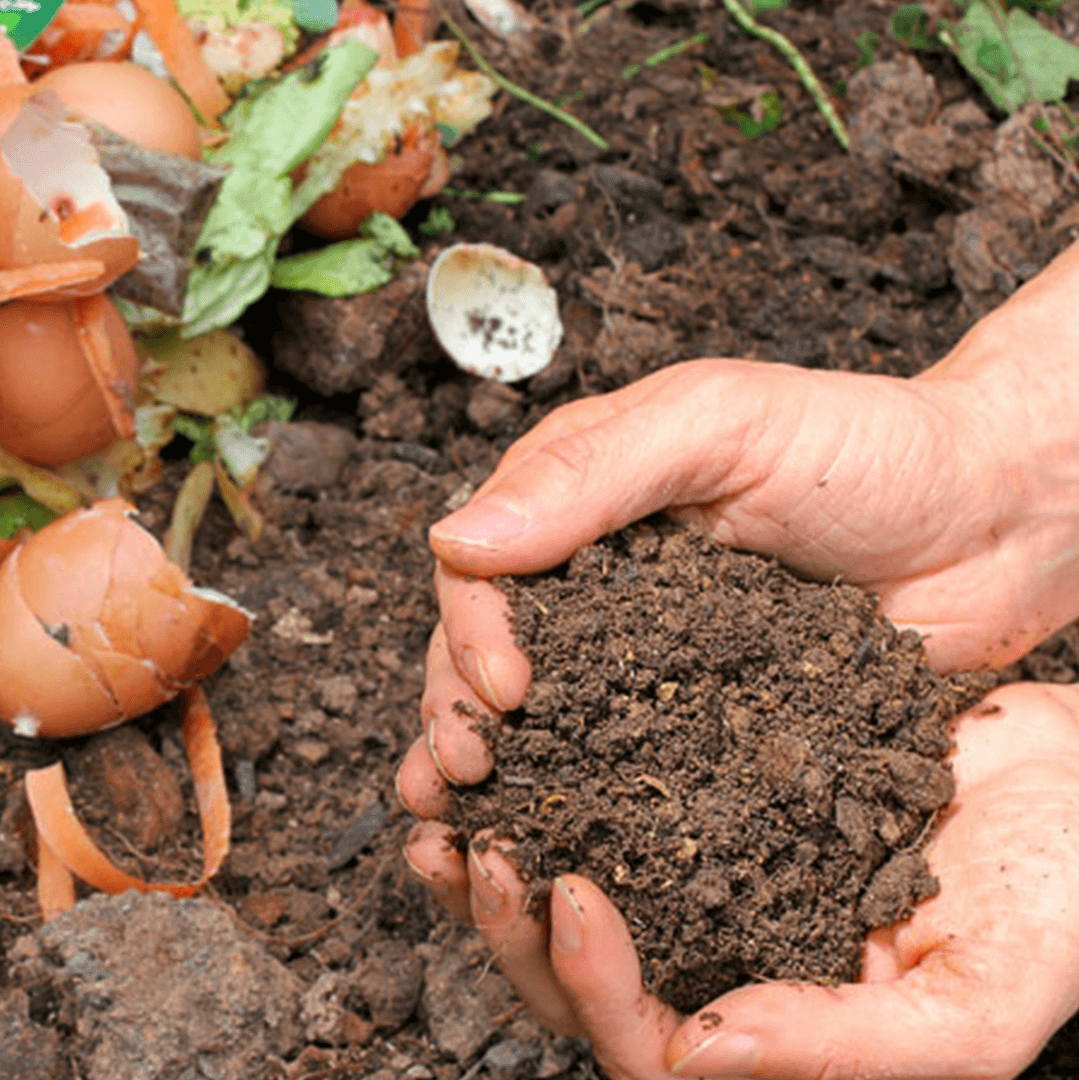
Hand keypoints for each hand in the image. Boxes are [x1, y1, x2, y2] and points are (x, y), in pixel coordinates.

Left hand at [403, 682, 1078, 1078]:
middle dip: (511, 926)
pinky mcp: (697, 807)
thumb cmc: (1060, 904)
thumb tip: (694, 1057)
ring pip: (567, 900)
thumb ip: (847, 1048)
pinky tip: (511, 733)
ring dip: (499, 860)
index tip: (567, 892)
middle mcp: (721, 972)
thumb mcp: (978, 1001)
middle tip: (478, 845)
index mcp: (772, 1039)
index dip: (592, 986)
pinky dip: (545, 777)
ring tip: (451, 800)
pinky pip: (598, 806)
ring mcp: (702, 891)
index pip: (646, 1047)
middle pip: (575, 985)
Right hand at [405, 238, 1078, 795]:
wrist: (1004, 520)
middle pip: (485, 659)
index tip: (502, 689)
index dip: (469, 633)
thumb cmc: (871, 446)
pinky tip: (551, 858)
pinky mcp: (702, 732)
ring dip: (494, 781)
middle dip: (457, 718)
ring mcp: (646, 666)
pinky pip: (629, 776)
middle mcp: (595, 590)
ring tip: (466, 836)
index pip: (479, 572)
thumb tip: (454, 539)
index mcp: (577, 506)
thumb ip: (591, 473)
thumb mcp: (721, 425)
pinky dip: (581, 817)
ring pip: (540, 727)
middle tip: (466, 774)